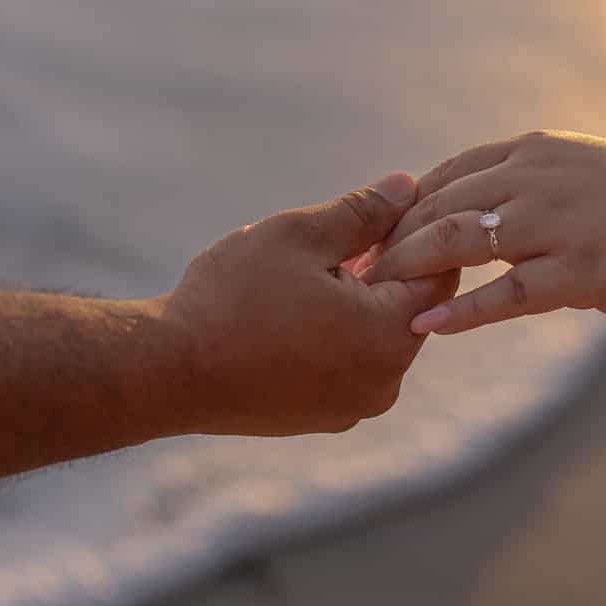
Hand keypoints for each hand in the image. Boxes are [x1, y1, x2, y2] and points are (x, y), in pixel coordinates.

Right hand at [155, 174, 457, 434]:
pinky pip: (348, 365)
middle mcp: (383, 383)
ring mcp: (351, 408)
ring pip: (376, 337)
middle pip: (410, 308)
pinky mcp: (320, 419)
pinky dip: (336, 334)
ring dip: (359, 301)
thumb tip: (408, 186)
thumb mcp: (300, 236)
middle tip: (346, 234)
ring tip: (316, 268)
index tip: (383, 211)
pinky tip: (297, 307)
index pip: (439, 274)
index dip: (417, 234)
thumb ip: (363, 212)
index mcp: (389, 337)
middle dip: (386, 267)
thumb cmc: (233, 297)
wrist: (166, 369)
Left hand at [363, 133, 605, 335]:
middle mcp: (537, 178)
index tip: (370, 237)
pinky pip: (505, 295)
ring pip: (461, 241)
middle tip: (358, 274)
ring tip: (377, 297)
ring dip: (412, 269)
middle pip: (442, 205)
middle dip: (393, 240)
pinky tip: (426, 326)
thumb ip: (516, 181)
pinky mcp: (579, 272)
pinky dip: (461, 311)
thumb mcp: (568, 170)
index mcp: (532, 150)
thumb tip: (452, 207)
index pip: (447, 175)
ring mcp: (557, 224)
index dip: (403, 207)